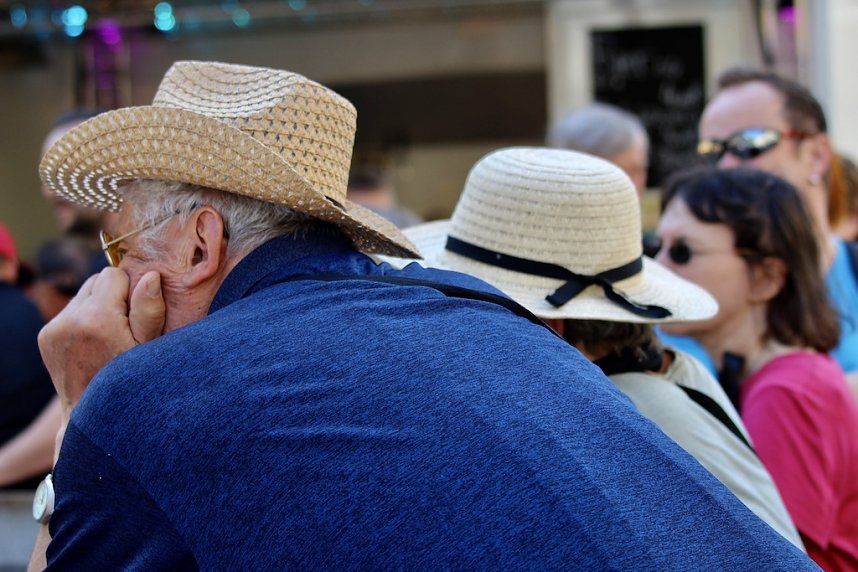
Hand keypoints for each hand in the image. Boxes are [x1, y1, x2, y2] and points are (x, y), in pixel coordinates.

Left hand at [38, 269, 165, 413]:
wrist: (93, 413)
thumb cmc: (131, 380)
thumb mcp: (149, 347)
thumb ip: (150, 310)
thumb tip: (149, 276)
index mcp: (99, 318)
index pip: (113, 274)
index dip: (130, 289)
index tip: (136, 313)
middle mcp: (70, 319)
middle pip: (96, 280)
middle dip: (112, 295)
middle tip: (124, 324)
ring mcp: (54, 328)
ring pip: (82, 295)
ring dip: (98, 306)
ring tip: (108, 334)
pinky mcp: (45, 336)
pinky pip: (69, 312)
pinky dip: (83, 320)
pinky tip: (93, 342)